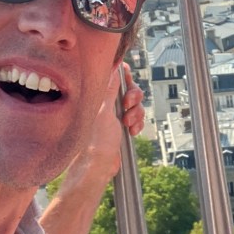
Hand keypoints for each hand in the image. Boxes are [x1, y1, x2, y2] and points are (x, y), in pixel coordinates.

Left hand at [63, 63, 144, 186]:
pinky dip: (137, 123)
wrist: (98, 166)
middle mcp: (108, 102)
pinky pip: (137, 118)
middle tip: (127, 106)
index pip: (116, 76)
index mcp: (101, 96)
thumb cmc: (96, 141)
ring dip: (136, 114)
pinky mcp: (122, 125)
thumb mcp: (105, 111)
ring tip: (128, 124)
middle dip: (134, 98)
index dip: (125, 75)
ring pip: (136, 105)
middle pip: (130, 89)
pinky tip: (132, 132)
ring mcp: (116, 114)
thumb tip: (113, 67)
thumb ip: (110, 89)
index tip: (128, 80)